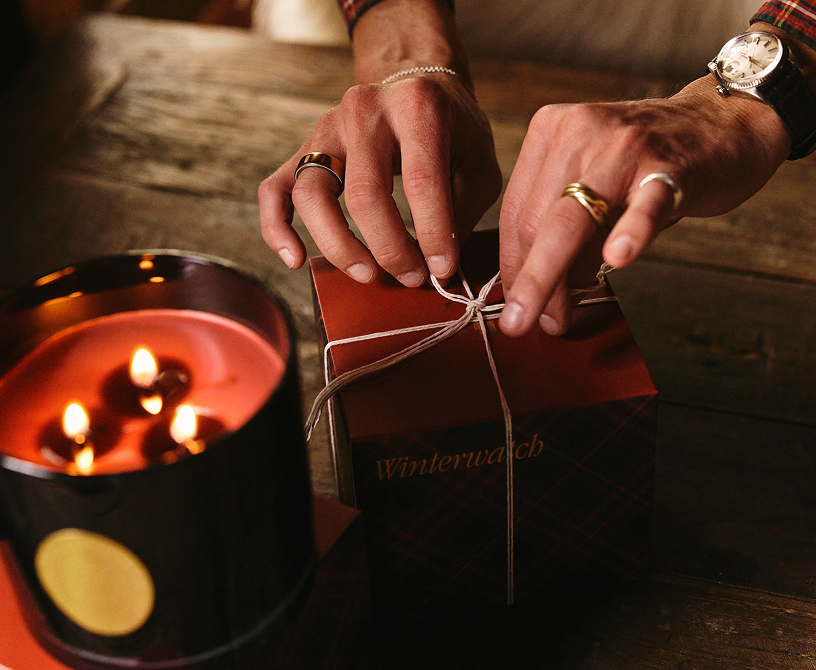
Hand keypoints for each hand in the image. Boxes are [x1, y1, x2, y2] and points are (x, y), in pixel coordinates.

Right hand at [258, 72, 500, 286]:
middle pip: (364, 194)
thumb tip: (436, 269)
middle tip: (410, 277)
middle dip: (389, 248)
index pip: (421, 182)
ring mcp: (326, 128)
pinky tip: (296, 260)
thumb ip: (462, 211)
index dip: (432, 235)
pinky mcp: (303, 148)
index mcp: (416, 108)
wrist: (417, 86)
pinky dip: (277, 229)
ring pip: (312, 194)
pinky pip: (275, 190)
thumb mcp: (479, 162)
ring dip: (338, 246)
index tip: (441, 270)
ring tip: (366, 275)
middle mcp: (364, 111)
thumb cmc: (454, 133)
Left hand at [497, 76, 790, 336]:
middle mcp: (579, 130)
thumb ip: (566, 237)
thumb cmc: (646, 165)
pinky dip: (631, 231)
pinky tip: (619, 257)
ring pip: (573, 220)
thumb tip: (542, 299)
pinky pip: (646, 204)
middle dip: (529, 282)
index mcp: (550, 131)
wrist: (723, 124)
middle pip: (536, 220)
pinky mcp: (670, 166)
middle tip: (523, 324)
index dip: (511, 267)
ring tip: (554, 319)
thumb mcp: (593, 190)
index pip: (515, 212)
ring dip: (555, 276)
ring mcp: (624, 146)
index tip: (514, 306)